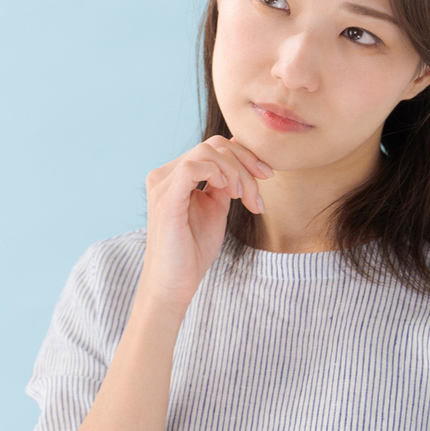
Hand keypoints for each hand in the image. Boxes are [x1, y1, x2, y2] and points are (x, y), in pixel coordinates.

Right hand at [138, 135, 273, 309]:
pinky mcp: (165, 200)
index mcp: (175, 174)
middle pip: (213, 146)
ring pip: (206, 152)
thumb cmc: (194, 250)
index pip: (214, 146)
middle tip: (256, 195)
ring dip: (236, 172)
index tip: (267, 176)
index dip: (245, 156)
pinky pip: (191, 168)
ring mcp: (162, 185)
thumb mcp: (216, 207)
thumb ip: (225, 182)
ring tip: (242, 198)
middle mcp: (164, 174)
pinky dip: (217, 174)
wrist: (175, 284)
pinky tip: (228, 193)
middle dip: (245, 164)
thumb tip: (242, 156)